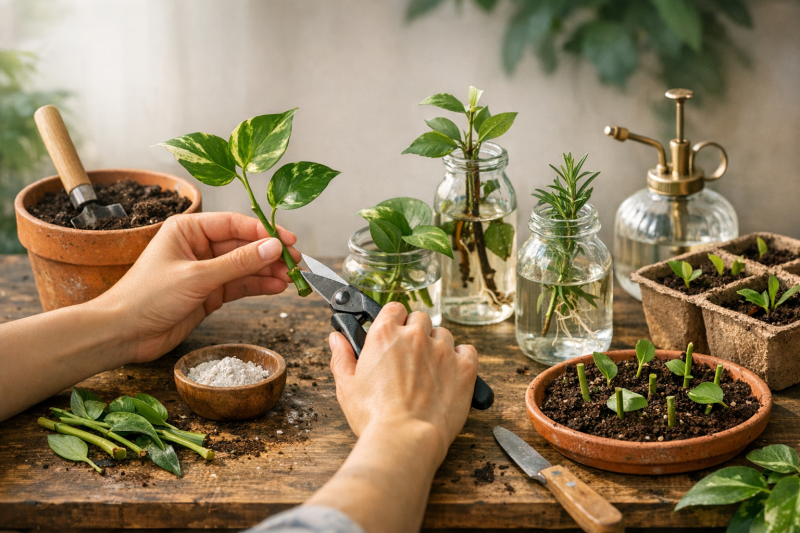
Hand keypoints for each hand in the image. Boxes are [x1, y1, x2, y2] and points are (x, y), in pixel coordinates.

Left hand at [95, 212, 299, 363]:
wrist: (122, 334)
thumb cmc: (146, 298)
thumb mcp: (196, 277)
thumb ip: (238, 263)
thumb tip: (273, 247)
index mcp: (188, 229)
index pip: (234, 223)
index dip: (263, 232)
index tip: (287, 241)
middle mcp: (198, 246)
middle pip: (243, 245)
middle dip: (270, 254)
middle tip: (296, 261)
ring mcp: (204, 271)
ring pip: (245, 266)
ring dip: (268, 271)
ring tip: (292, 277)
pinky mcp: (209, 294)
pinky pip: (239, 285)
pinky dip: (258, 285)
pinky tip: (277, 286)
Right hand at [328, 303, 477, 461]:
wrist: (406, 438)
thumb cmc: (374, 417)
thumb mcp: (347, 387)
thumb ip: (342, 357)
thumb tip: (336, 338)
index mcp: (385, 335)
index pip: (394, 309)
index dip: (393, 319)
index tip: (392, 331)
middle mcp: (415, 336)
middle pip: (420, 319)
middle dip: (415, 332)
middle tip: (409, 357)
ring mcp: (443, 350)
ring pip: (443, 334)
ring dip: (437, 346)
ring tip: (429, 371)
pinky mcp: (464, 368)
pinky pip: (468, 350)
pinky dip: (461, 358)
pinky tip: (451, 373)